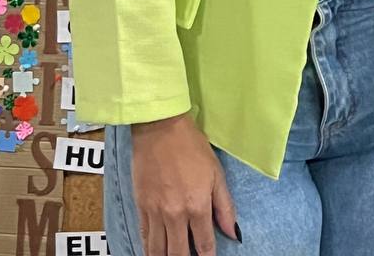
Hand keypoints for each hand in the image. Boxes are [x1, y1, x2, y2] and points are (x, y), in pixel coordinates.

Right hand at [131, 113, 239, 255]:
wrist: (160, 130)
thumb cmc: (192, 147)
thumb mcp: (216, 173)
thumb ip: (225, 206)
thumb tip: (233, 233)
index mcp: (198, 205)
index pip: (205, 245)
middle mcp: (175, 214)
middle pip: (179, 254)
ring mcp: (156, 213)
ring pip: (159, 251)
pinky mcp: (141, 207)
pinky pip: (144, 238)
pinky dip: (149, 249)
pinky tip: (155, 252)